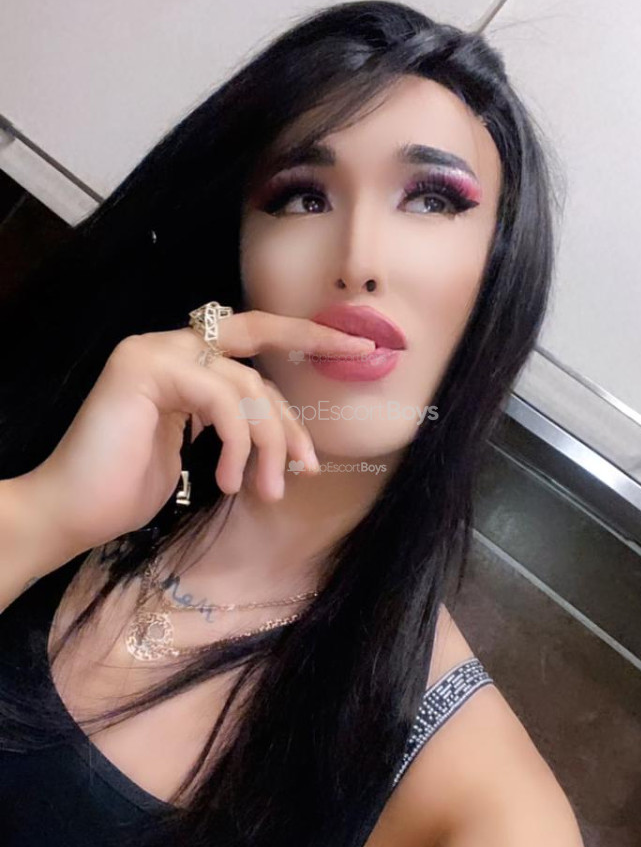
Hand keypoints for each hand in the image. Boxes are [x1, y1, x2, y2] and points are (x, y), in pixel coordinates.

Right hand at [22, 311, 375, 556]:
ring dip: (272, 440)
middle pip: (256, 334)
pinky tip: (227, 481)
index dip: (303, 339)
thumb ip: (233, 427)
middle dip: (314, 337)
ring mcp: (153, 351)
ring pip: (246, 381)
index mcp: (182, 360)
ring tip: (273, 490)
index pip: (252, 342)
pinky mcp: (145, 369)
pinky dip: (237, 443)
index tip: (357, 349)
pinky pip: (221, 398)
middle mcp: (166, 344)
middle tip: (363, 354)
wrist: (71, 512)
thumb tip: (286, 436)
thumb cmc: (128, 488)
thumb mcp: (200, 454)